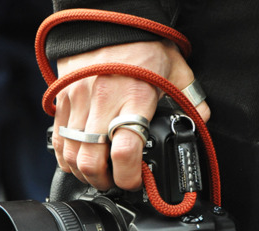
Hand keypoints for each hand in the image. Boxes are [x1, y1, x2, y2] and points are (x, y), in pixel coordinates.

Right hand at [52, 40, 209, 190]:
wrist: (109, 21)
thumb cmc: (142, 42)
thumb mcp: (174, 68)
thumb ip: (189, 96)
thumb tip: (201, 119)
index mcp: (134, 98)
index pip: (125, 151)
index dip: (129, 176)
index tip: (136, 181)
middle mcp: (102, 103)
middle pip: (91, 161)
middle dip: (103, 181)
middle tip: (114, 181)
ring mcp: (78, 102)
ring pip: (71, 155)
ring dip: (83, 173)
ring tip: (97, 173)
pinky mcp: (63, 100)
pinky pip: (58, 139)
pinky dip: (66, 156)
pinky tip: (78, 159)